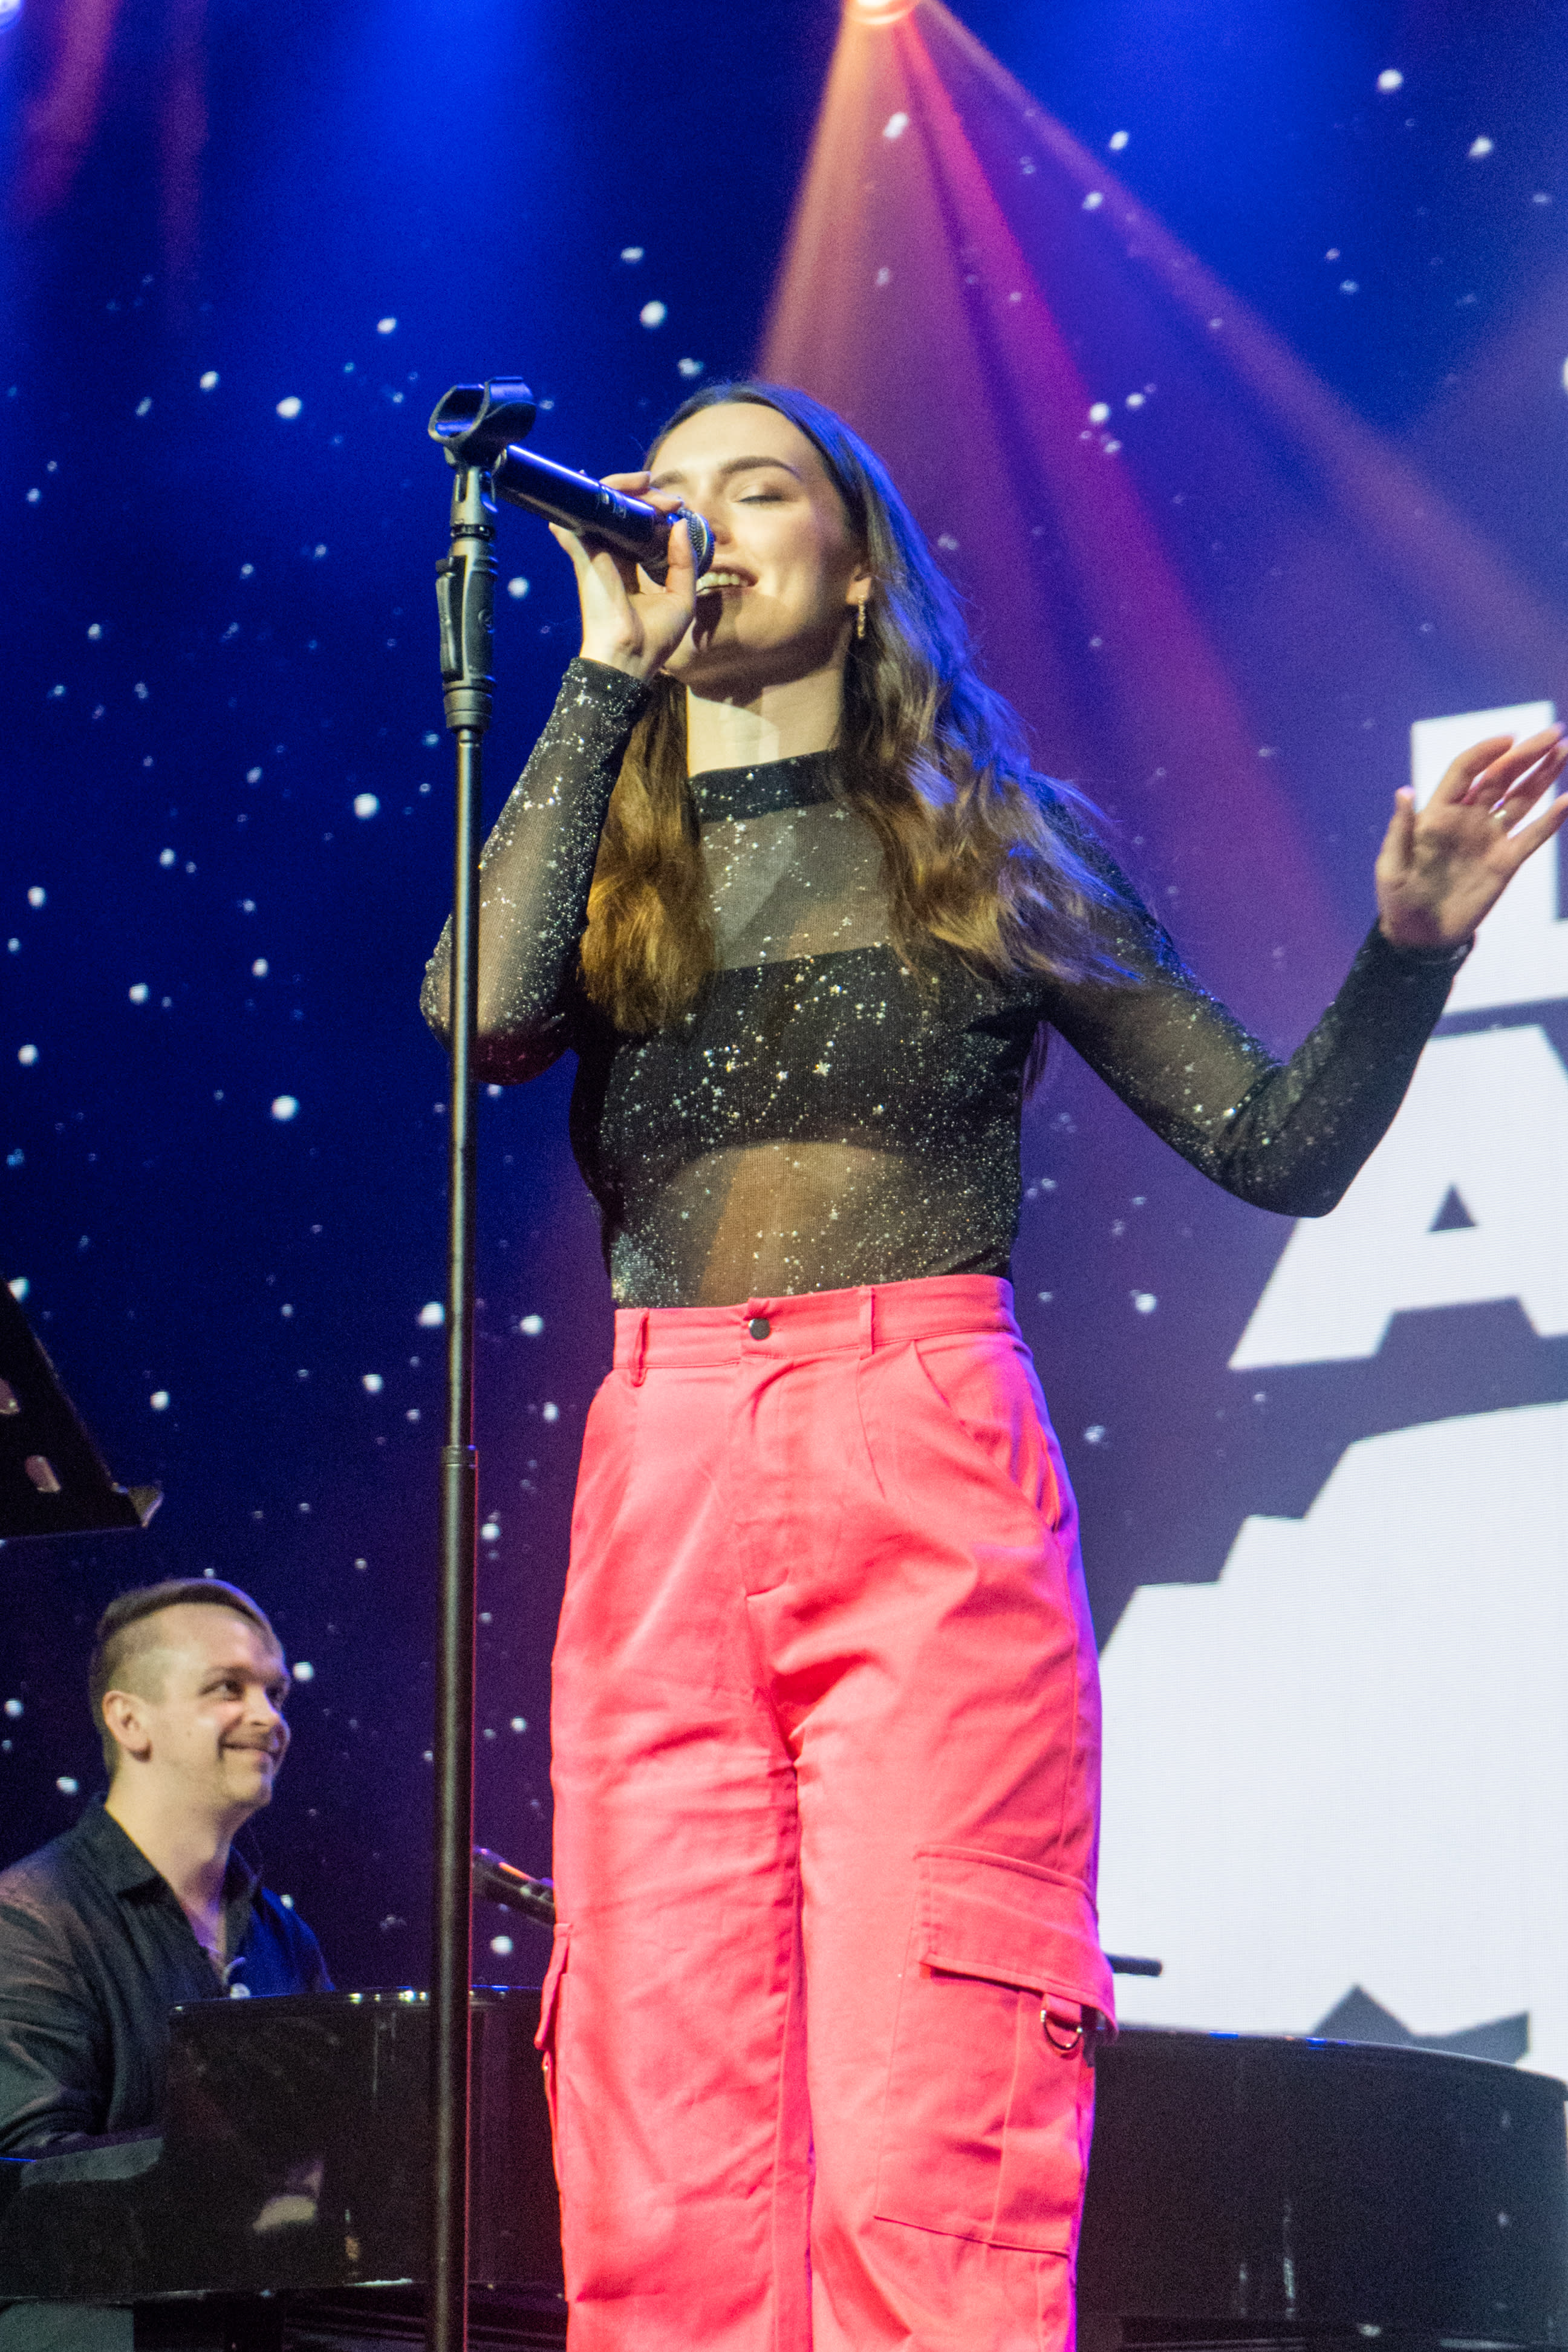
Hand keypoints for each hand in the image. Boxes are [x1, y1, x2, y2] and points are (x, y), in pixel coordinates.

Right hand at [549, 470, 697, 683]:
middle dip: (644, 495)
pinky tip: (602, 482)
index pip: (639, 529)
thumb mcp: (682, 598)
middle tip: (669, 498)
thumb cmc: (654, 638)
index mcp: (630, 568)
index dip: (657, 513)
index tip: (678, 507)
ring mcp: (595, 554)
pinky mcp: (584, 554)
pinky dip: (586, 495)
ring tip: (645, 483)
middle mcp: (610, 557)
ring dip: (622, 487)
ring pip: (602, 507)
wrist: (628, 658)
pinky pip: (578, 516)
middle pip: (621, 513)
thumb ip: (683, 562)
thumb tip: (680, 525)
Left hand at [1375, 724, 1567, 948]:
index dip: (1485, 752)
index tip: (1509, 739)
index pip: (1465, 771)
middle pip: (1500, 777)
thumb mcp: (1392, 867)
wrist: (1421, 937)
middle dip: (1526, 754)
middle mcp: (1467, 818)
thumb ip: (1400, 829)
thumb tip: (1404, 791)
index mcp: (1438, 813)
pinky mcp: (1506, 861)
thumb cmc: (1398, 900)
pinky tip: (1567, 801)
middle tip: (1553, 733)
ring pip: (1521, 798)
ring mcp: (1489, 838)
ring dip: (1543, 775)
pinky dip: (1551, 819)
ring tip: (1563, 751)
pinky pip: (1532, 835)